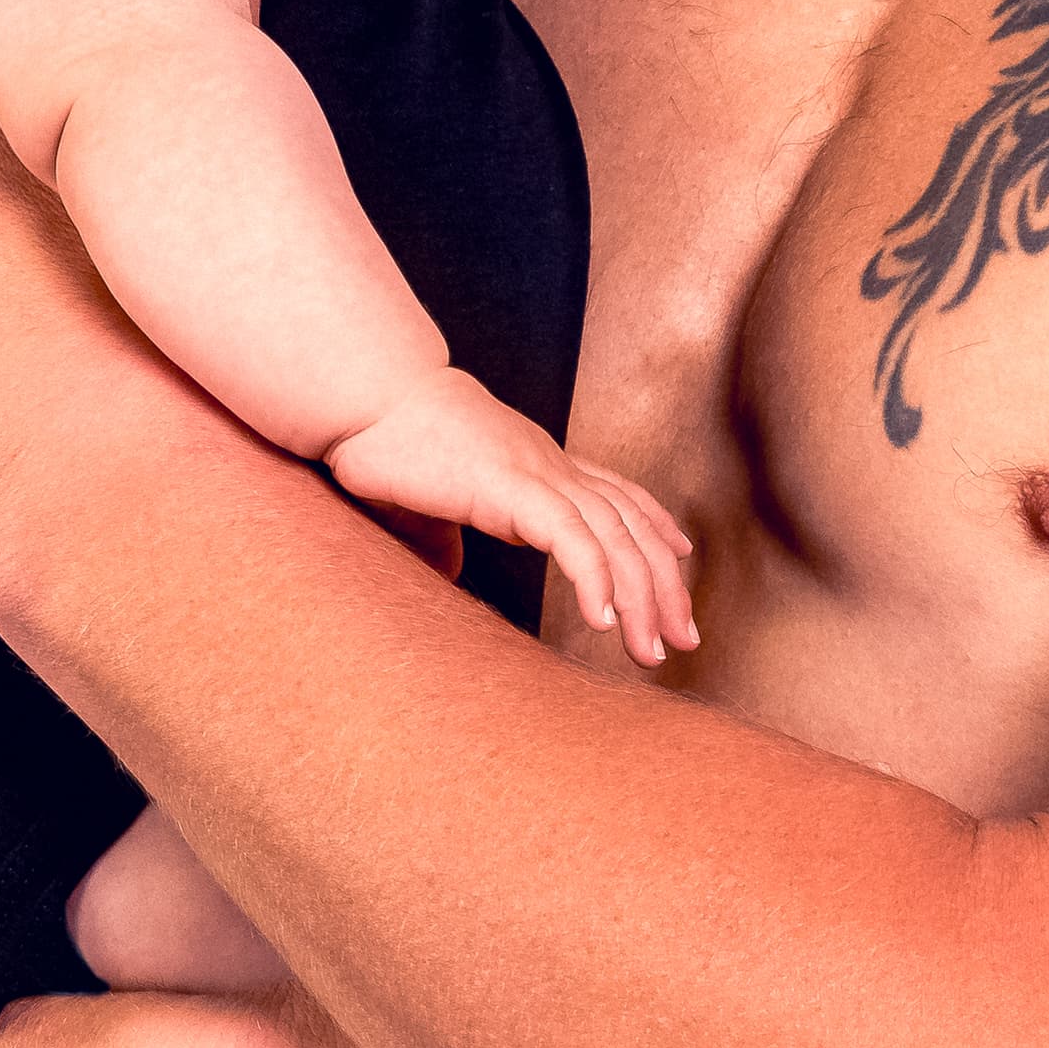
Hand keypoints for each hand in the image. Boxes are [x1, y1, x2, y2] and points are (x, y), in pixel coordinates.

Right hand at [327, 372, 697, 666]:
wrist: (365, 395)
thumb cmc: (386, 442)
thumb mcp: (427, 502)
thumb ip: (444, 536)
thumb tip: (444, 572)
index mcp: (537, 467)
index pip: (618, 497)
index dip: (656, 529)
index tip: (680, 564)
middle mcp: (551, 467)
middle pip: (632, 527)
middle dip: (664, 587)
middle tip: (682, 640)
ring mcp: (537, 474)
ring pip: (614, 539)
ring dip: (641, 599)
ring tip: (650, 652)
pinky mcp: (513, 487)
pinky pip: (571, 539)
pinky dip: (596, 580)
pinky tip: (604, 621)